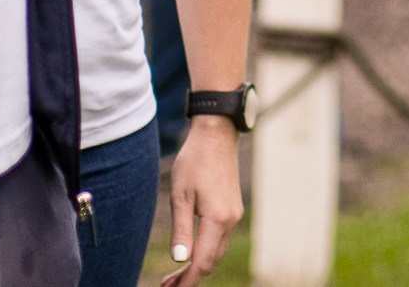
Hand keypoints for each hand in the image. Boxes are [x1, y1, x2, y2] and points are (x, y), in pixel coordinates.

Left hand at [161, 118, 243, 285]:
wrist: (216, 136)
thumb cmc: (194, 162)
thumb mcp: (180, 196)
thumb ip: (181, 230)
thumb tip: (180, 260)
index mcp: (218, 219)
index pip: (202, 262)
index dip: (187, 281)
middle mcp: (231, 220)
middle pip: (212, 262)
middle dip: (190, 278)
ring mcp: (234, 215)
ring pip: (217, 253)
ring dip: (197, 267)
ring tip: (174, 277)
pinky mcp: (233, 210)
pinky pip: (220, 241)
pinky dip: (206, 253)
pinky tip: (191, 255)